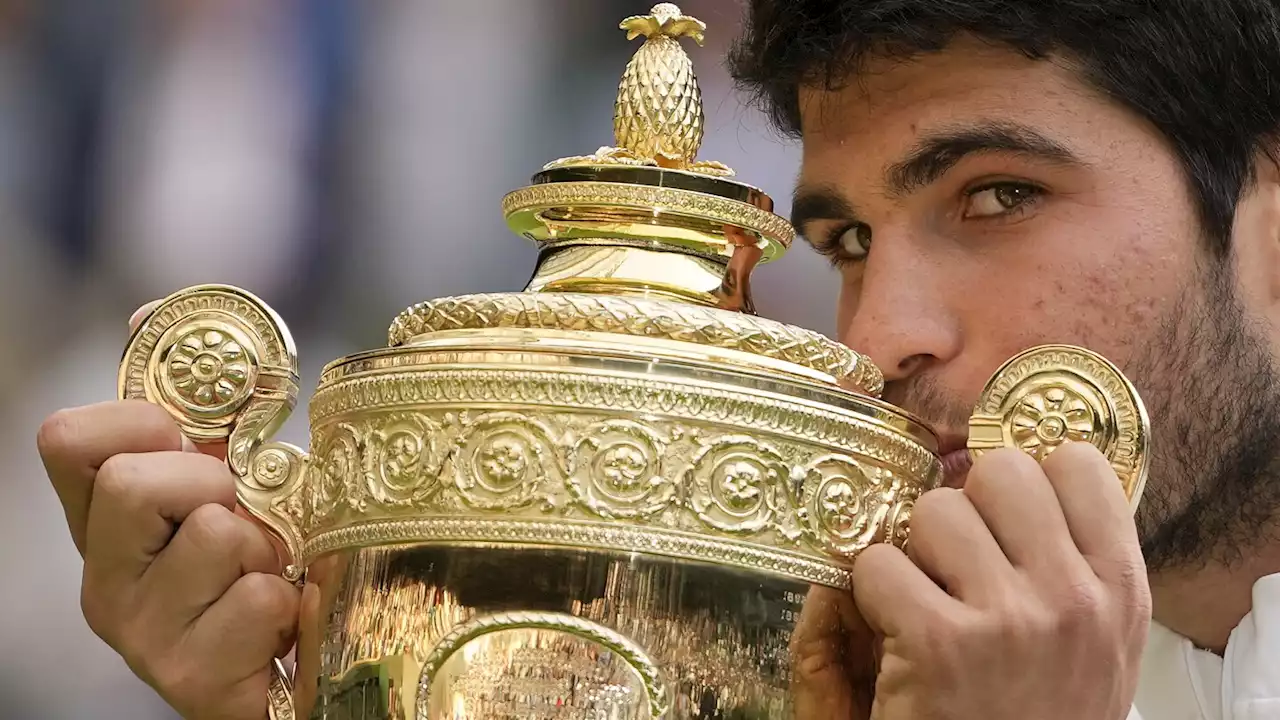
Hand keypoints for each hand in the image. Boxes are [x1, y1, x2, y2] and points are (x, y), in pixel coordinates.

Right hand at [36, 305, 299, 719]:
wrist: (293, 670)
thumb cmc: (263, 561)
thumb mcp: (234, 477)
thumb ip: (201, 409)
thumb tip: (148, 313)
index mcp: (105, 521)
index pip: (67, 439)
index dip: (137, 418)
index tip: (189, 438)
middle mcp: (105, 577)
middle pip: (130, 482)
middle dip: (213, 481)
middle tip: (244, 513)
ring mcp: (140, 633)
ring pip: (211, 535)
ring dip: (267, 544)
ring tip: (271, 570)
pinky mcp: (188, 677)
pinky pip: (256, 599)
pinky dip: (290, 599)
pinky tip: (283, 619)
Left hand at [851, 443, 1150, 719]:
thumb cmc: (1044, 718)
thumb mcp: (1094, 643)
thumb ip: (1076, 564)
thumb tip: (1032, 476)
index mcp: (1121, 588)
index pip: (1076, 465)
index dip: (1027, 479)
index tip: (1005, 515)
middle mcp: (1075, 596)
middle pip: (998, 472)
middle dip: (965, 507)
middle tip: (956, 562)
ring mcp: (1011, 618)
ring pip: (933, 511)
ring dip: (915, 553)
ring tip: (927, 604)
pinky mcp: (942, 644)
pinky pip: (877, 564)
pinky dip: (869, 596)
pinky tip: (895, 636)